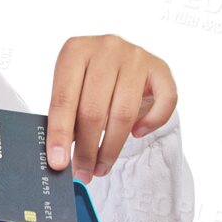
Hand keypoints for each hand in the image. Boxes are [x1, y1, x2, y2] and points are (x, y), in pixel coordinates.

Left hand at [46, 35, 176, 180]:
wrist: (119, 57)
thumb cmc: (89, 77)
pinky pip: (163, 102)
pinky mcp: (160, 67)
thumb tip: (60, 156)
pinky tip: (136, 134)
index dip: (60, 134)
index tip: (59, 162)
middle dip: (87, 149)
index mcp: (75, 50)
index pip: (64, 99)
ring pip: (124, 112)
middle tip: (83, 172)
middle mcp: (106, 48)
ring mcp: (135, 56)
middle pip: (94, 110)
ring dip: (112, 147)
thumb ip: (65, 116)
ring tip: (101, 167)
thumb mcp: (71, 89)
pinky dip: (150, 123)